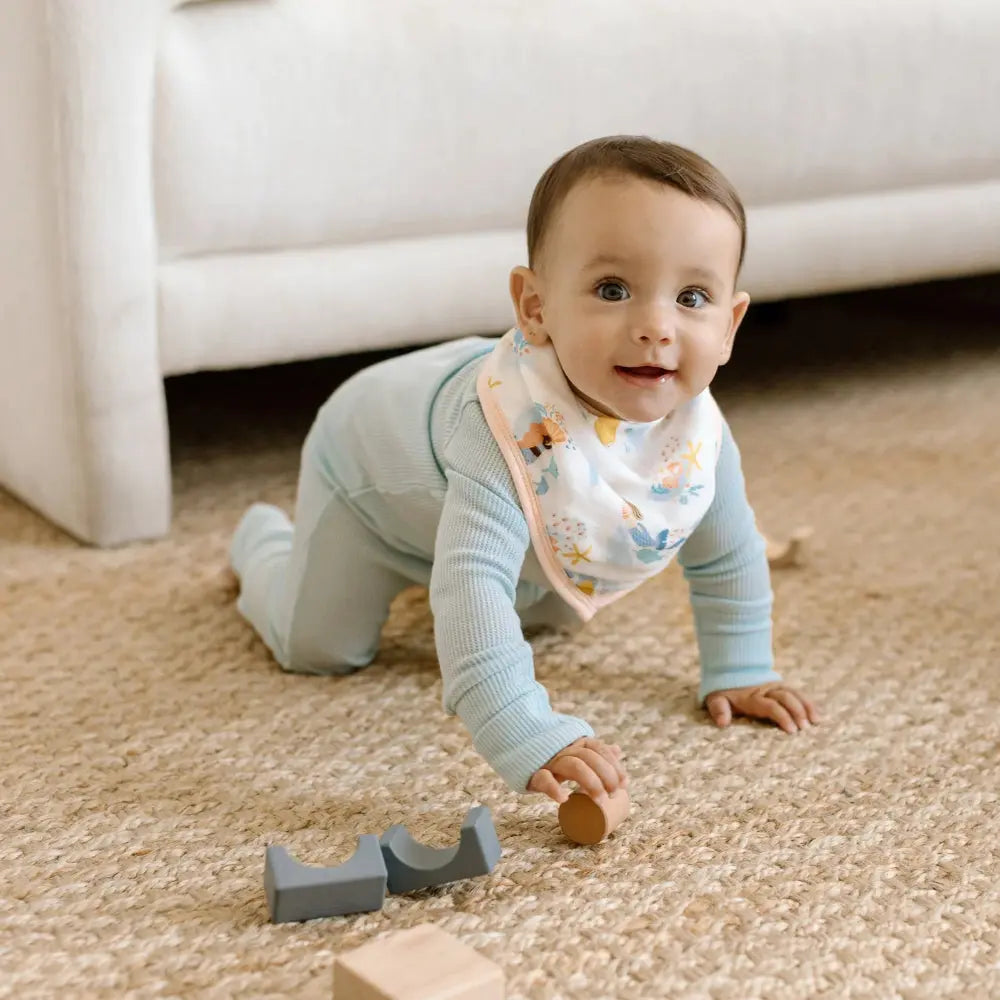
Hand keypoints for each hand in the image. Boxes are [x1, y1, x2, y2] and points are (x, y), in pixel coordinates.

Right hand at [526, 737, 627, 804]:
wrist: (520, 752)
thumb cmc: (556, 759)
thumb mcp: (577, 753)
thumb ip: (596, 752)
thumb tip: (617, 750)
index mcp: (576, 743)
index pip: (599, 749)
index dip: (614, 765)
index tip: (624, 784)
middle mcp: (564, 749)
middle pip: (589, 757)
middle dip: (605, 775)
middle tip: (613, 795)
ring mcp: (549, 761)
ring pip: (572, 765)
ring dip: (590, 782)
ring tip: (600, 801)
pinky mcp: (535, 774)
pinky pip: (544, 779)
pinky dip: (554, 789)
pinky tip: (564, 799)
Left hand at [705, 682, 819, 733]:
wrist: (729, 670)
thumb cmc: (723, 692)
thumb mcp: (716, 699)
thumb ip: (719, 710)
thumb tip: (722, 723)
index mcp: (752, 696)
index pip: (770, 706)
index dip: (781, 716)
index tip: (791, 730)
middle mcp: (767, 690)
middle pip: (786, 699)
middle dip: (797, 712)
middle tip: (805, 728)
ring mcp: (776, 687)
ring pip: (794, 694)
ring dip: (806, 707)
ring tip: (816, 722)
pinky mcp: (782, 687)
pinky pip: (798, 694)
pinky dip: (808, 704)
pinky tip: (818, 716)